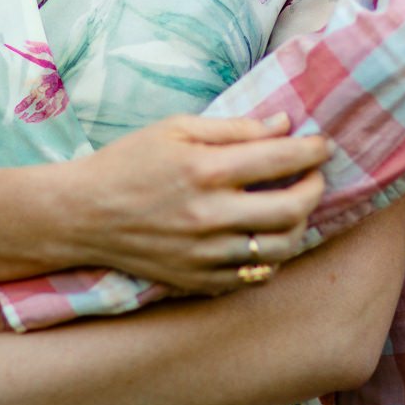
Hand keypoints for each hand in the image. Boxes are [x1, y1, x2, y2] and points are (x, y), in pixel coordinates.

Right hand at [66, 113, 329, 293]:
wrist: (82, 216)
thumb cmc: (128, 162)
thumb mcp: (175, 129)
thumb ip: (234, 127)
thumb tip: (284, 124)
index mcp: (204, 170)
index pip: (280, 159)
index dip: (312, 150)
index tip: (322, 144)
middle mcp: (209, 215)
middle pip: (291, 209)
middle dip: (314, 188)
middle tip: (314, 175)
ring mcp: (205, 254)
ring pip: (281, 248)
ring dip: (300, 225)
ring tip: (294, 206)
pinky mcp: (199, 281)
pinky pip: (255, 276)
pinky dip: (272, 256)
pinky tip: (266, 236)